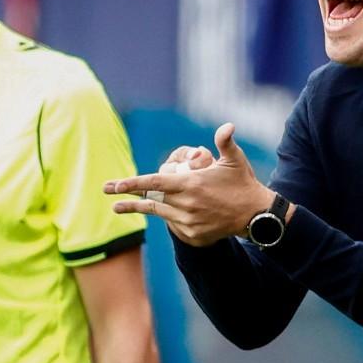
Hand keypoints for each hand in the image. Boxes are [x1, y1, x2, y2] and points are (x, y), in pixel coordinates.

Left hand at [106, 123, 275, 246]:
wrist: (257, 216)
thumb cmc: (243, 183)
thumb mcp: (234, 160)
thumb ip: (225, 142)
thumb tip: (227, 125)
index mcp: (192, 185)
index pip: (156, 183)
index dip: (134, 183)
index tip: (116, 186)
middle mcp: (188, 205)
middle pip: (151, 200)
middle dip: (127, 197)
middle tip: (105, 190)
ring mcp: (190, 223)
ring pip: (158, 213)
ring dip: (138, 208)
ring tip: (117, 208)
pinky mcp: (194, 236)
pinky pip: (173, 225)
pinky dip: (167, 217)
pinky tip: (162, 211)